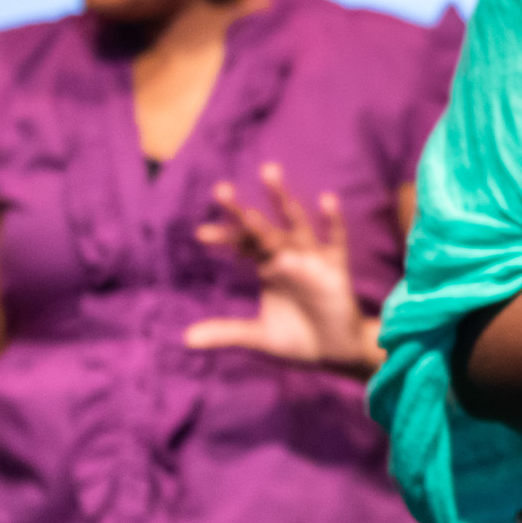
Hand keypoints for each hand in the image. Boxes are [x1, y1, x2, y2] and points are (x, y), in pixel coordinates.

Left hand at [187, 164, 380, 376]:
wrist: (336, 351)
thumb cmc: (299, 337)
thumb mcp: (260, 336)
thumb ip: (227, 331)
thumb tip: (185, 338)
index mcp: (268, 267)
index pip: (242, 245)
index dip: (224, 237)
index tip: (201, 233)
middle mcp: (288, 255)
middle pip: (263, 228)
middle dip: (242, 212)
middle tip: (219, 190)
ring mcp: (312, 258)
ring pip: (296, 223)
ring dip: (282, 199)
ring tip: (267, 171)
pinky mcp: (335, 267)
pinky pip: (335, 240)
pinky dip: (332, 220)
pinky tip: (326, 198)